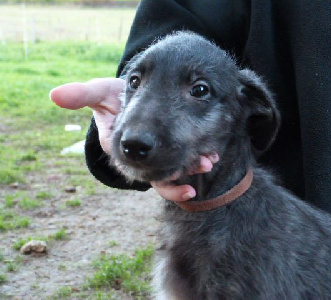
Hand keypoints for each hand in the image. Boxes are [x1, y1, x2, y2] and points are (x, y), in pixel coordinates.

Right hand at [50, 78, 217, 201]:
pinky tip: (214, 152)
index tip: (180, 178)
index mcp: (126, 153)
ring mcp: (159, 157)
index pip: (143, 172)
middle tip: (204, 164)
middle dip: (185, 173)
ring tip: (211, 160)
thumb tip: (54, 95)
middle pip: (165, 176)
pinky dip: (199, 156)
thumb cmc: (115, 99)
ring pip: (179, 169)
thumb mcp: (100, 95)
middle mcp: (144, 161)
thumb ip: (83, 95)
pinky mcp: (172, 148)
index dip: (161, 177)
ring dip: (196, 166)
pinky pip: (186, 157)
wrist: (130, 97)